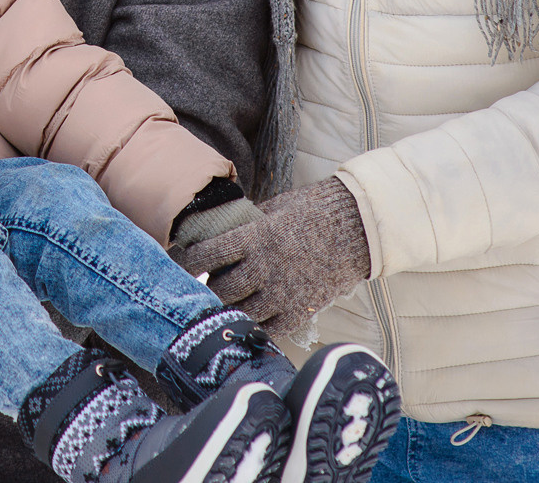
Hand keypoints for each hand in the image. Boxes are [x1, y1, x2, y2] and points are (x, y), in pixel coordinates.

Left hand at [176, 177, 371, 338]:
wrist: (356, 227)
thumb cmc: (312, 211)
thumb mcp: (273, 209)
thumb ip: (245, 225)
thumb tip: (220, 232)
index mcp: (254, 237)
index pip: (207, 254)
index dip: (188, 261)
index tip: (181, 263)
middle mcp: (264, 268)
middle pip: (220, 288)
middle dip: (210, 287)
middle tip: (206, 284)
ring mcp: (283, 292)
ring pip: (241, 311)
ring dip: (229, 308)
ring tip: (226, 303)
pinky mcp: (300, 310)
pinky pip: (269, 329)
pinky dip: (255, 326)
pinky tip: (249, 319)